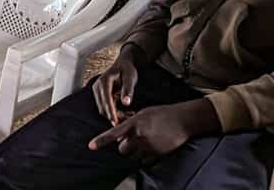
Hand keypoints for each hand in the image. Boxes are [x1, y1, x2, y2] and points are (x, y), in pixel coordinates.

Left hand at [89, 99, 215, 157]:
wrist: (182, 120)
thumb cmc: (162, 113)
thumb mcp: (143, 113)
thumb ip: (130, 120)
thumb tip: (119, 124)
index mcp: (134, 123)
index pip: (113, 133)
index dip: (101, 141)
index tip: (91, 146)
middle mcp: (139, 135)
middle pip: (122, 148)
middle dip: (124, 146)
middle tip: (132, 139)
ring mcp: (148, 146)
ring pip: (132, 155)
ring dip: (134, 151)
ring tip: (145, 141)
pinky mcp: (156, 154)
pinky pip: (144, 160)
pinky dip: (145, 156)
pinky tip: (153, 145)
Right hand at [92, 45, 142, 125]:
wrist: (123, 64)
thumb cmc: (127, 69)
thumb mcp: (130, 77)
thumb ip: (128, 89)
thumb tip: (126, 103)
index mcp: (104, 81)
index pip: (106, 100)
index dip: (111, 112)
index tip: (116, 123)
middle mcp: (97, 86)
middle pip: (102, 107)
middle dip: (114, 116)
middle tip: (128, 121)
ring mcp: (97, 91)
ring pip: (103, 109)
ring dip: (114, 115)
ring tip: (129, 117)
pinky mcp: (100, 95)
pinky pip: (105, 107)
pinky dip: (114, 112)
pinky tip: (125, 114)